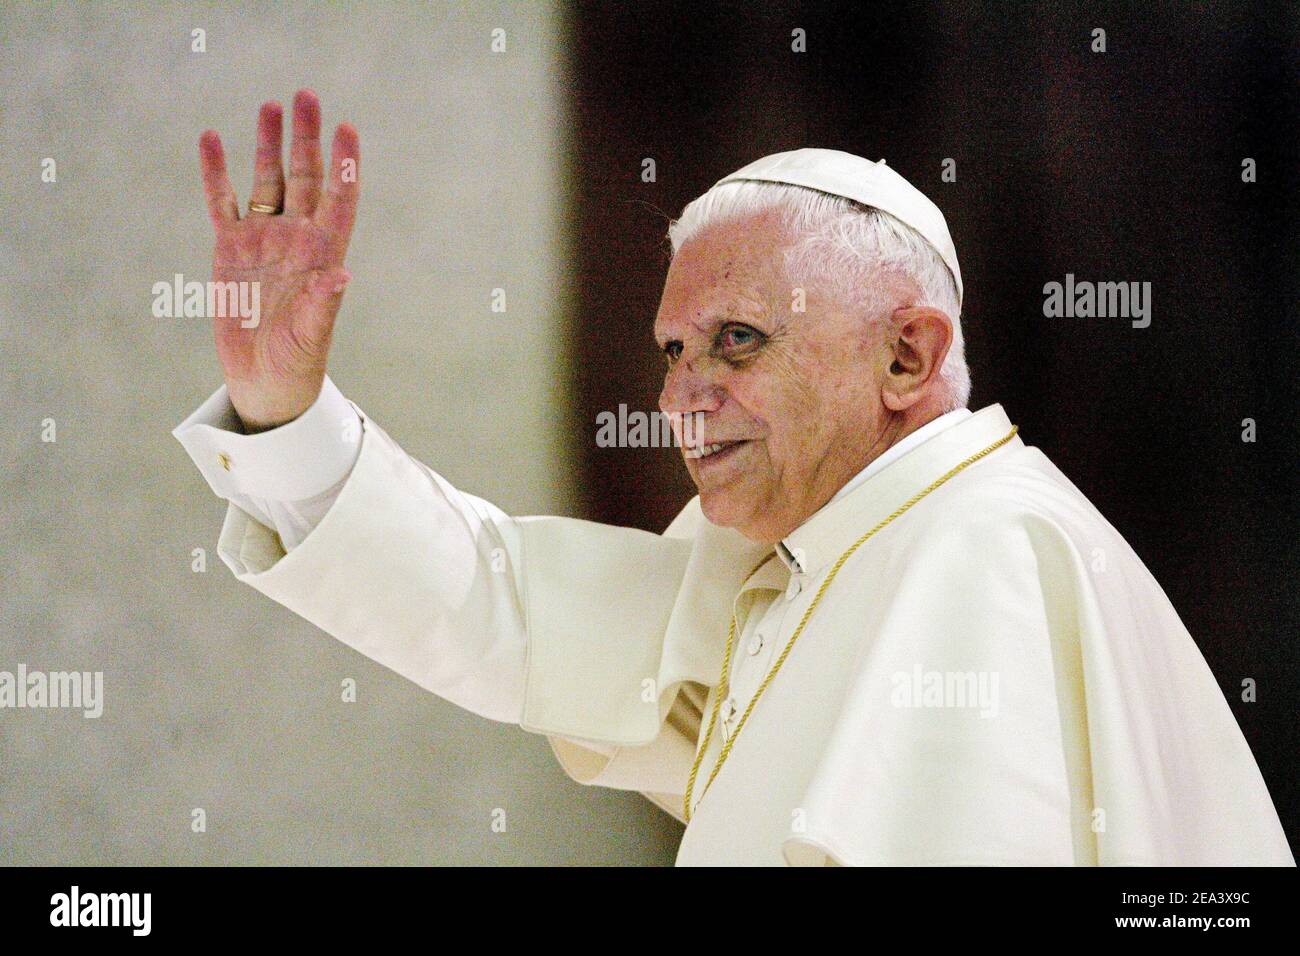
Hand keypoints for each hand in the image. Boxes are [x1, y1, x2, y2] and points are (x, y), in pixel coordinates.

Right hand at [199, 89, 359, 431]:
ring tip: (270, 105)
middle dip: (306, 137)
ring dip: (269, 144)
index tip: (346, 130)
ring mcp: (264, 239)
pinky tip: (211, 138)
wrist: (264, 378)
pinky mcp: (231, 247)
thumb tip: (341, 277)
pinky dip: (216, 172)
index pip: (340, 199)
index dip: (344, 165)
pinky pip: (222, 201)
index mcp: (325, 254)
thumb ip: (324, 304)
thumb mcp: (312, 335)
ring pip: (267, 180)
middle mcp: (297, 238)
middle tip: (306, 95)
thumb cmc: (298, 361)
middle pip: (304, 177)